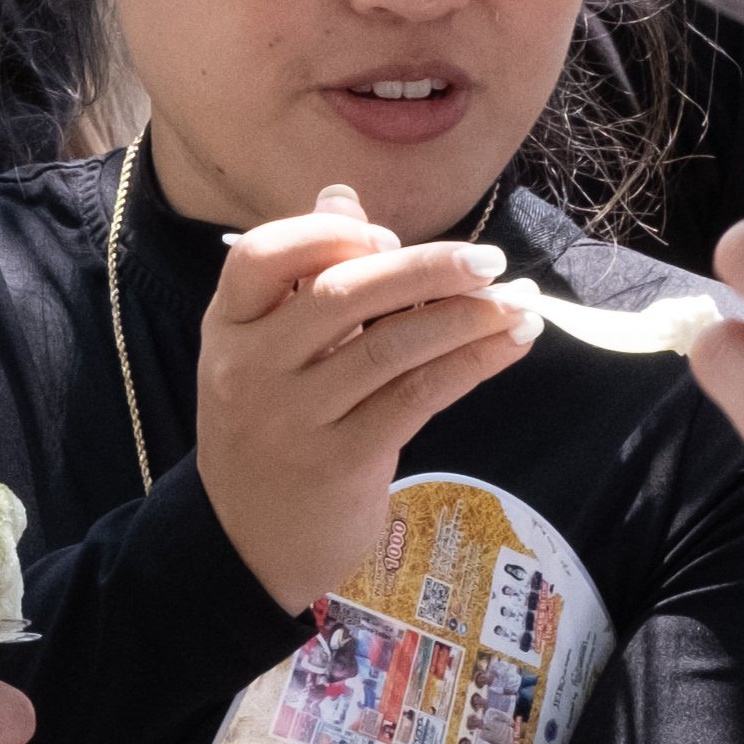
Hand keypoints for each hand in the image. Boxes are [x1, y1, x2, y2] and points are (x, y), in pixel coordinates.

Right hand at [198, 186, 537, 611]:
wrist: (247, 546)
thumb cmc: (267, 433)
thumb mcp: (264, 353)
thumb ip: (303, 277)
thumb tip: (344, 197)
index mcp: (227, 328)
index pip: (260, 257)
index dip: (327, 234)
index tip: (386, 234)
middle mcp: (251, 368)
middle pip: (342, 294)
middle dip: (425, 268)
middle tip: (487, 260)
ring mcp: (294, 418)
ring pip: (391, 346)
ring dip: (466, 316)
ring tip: (516, 302)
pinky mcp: (342, 462)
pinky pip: (418, 396)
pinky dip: (472, 362)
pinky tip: (509, 344)